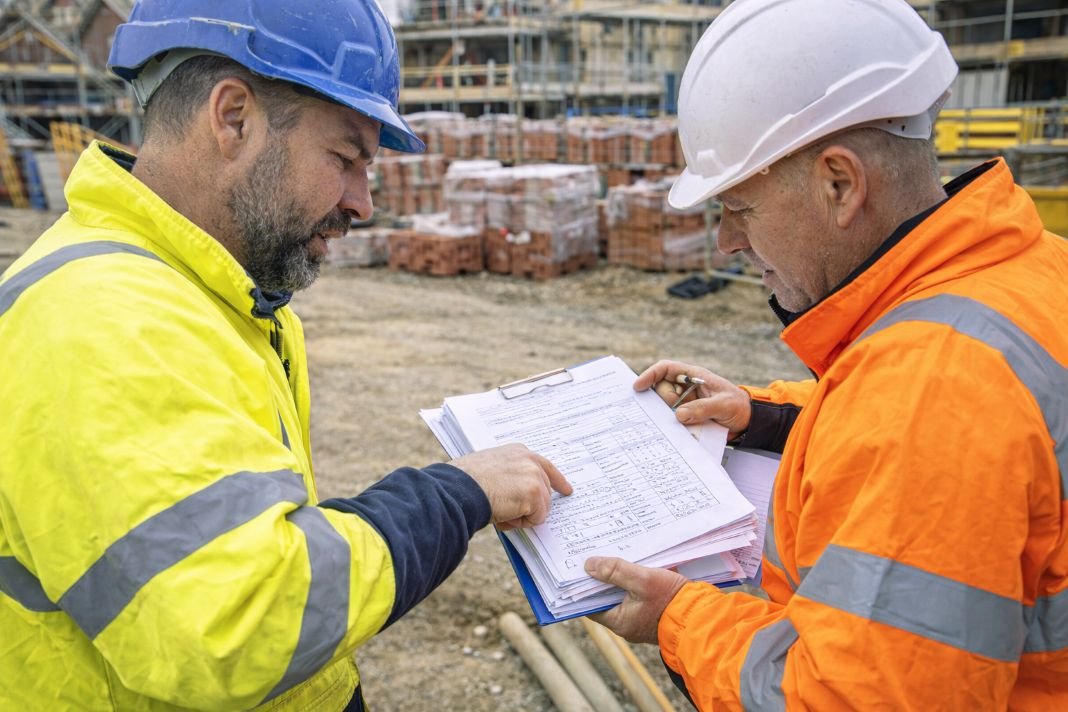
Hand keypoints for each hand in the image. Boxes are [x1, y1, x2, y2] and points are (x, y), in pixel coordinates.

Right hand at [451, 444, 571, 529]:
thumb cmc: (466, 482)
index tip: (567, 490)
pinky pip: (537, 518)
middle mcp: (530, 460)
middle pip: (545, 492)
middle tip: (507, 510)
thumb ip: (511, 475)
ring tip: (501, 510)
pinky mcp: (535, 494)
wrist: (460, 489)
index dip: (557, 481)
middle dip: (531, 507)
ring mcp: (534, 476)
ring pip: (542, 508)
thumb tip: (520, 496)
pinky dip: (520, 523)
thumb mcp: (492, 468)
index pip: (545, 466)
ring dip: (523, 516)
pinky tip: (504, 514)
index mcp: (519, 452)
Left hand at [585, 556, 687, 643]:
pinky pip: (637, 598)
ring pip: (622, 597)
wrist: (703, 617)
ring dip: (619, 580)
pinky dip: (634, 584)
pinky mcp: (653, 615)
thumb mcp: (642, 579)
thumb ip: (615, 571)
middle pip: (606, 600)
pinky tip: (635, 568)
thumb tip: (588, 565)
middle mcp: (627, 625)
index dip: (585, 587)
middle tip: (598, 558)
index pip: (590, 605)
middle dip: (603, 580)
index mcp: (619, 621)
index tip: (582, 568)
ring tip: (615, 559)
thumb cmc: (673, 600)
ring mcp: (641, 621)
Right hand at [635, 359, 750, 439]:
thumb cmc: (738, 406)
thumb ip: (702, 409)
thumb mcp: (723, 405)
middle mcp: (686, 388)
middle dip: (662, 402)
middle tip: (673, 413)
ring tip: (678, 425)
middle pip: (661, 390)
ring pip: (664, 407)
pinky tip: (675, 433)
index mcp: (693, 376)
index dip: (650, 375)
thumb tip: (679, 416)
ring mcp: (685, 403)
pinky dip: (671, 426)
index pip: (666, 369)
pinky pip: (672, 420)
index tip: (638, 387)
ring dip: (666, 415)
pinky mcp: (687, 418)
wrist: (748, 422)